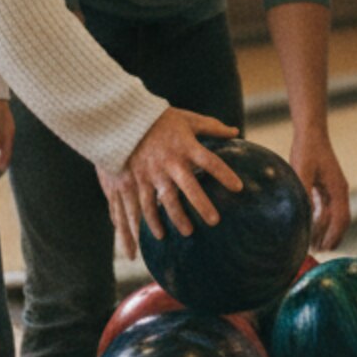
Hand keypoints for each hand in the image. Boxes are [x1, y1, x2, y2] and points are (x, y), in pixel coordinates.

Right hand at [98, 107, 242, 255]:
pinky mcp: (129, 182)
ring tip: (187, 232)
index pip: (210, 161)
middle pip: (188, 187)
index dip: (224, 174)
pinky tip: (155, 237)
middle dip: (201, 205)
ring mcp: (147, 175)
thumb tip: (235, 131)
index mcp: (184, 147)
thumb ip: (211, 127)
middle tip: (214, 221)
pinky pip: (139, 206)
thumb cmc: (157, 119)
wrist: (117, 118)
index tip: (238, 188)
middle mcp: (167, 163)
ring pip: (163, 202)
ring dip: (175, 218)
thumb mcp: (186, 118)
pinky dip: (147, 223)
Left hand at [291, 126, 351, 252]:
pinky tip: (309, 226)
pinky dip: (320, 219)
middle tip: (318, 252)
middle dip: (331, 237)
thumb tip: (300, 215)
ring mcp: (333, 188)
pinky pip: (326, 208)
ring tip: (314, 244)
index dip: (334, 235)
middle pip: (340, 220)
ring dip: (325, 230)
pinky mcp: (325, 185)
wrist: (310, 132)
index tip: (325, 248)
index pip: (342, 219)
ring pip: (333, 215)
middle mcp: (339, 191)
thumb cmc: (307, 149)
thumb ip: (303, 193)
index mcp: (339, 189)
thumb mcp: (302, 171)